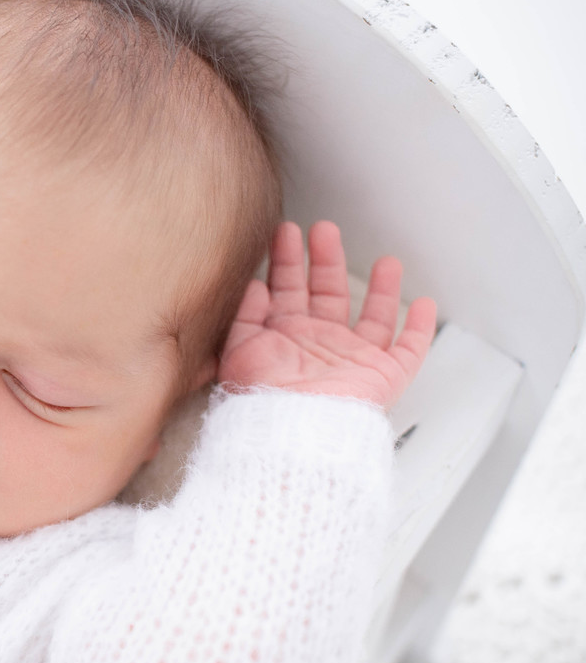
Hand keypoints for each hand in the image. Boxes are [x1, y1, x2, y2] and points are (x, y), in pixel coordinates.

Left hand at [218, 220, 436, 408]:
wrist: (288, 433)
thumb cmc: (258, 400)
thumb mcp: (239, 350)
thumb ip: (245, 315)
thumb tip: (254, 284)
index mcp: (284, 339)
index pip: (287, 290)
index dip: (286, 260)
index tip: (285, 232)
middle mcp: (318, 347)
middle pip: (328, 294)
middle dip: (326, 260)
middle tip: (324, 229)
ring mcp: (351, 361)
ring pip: (373, 317)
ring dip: (381, 288)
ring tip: (386, 261)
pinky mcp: (380, 378)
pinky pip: (407, 351)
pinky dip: (419, 329)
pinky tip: (424, 304)